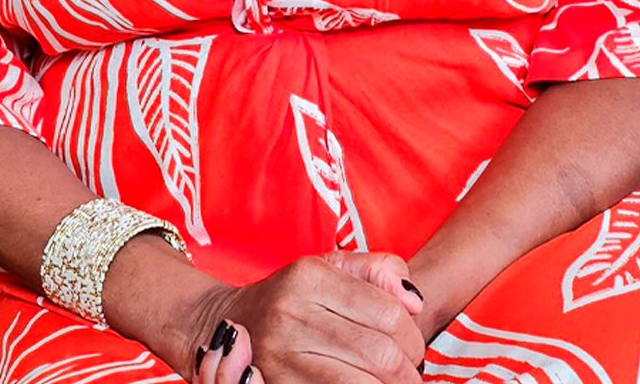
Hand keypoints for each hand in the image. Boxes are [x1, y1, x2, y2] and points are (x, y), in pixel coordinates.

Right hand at [180, 255, 425, 383]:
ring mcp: (280, 355)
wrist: (226, 323)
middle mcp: (290, 314)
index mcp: (308, 276)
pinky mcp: (278, 383)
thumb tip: (414, 301)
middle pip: (380, 352)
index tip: (411, 345)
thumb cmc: (293, 295)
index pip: (388, 312)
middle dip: (407, 368)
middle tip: (408, 372)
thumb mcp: (331, 267)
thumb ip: (379, 271)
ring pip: (363, 382)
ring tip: (393, 383)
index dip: (412, 334)